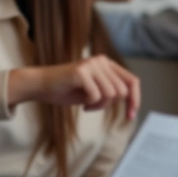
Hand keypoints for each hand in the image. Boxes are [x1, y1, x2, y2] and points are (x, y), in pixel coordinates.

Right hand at [10, 55, 139, 119]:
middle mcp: (101, 61)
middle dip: (109, 105)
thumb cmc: (68, 90)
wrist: (42, 85)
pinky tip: (82, 104)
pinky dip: (90, 105)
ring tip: (86, 104)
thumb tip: (133, 103)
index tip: (131, 115)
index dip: (135, 99)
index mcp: (107, 63)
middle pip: (122, 91)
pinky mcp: (81, 72)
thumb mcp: (96, 90)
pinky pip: (96, 96)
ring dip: (99, 105)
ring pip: (110, 94)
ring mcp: (91, 64)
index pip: (132, 81)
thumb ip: (112, 91)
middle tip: (93, 106)